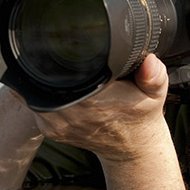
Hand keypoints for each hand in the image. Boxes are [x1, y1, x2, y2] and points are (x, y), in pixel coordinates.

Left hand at [33, 54, 168, 161]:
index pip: (66, 74)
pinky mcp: (50, 130)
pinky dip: (37, 91)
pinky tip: (49, 81)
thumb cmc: (140, 115)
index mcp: (95, 103)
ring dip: (38, 76)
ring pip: (34, 91)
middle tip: (54, 45)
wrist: (131, 148)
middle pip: (44, 78)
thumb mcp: (155, 93)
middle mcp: (72, 115)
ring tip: (48, 61)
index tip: (63, 42)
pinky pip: (34, 104)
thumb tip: (150, 62)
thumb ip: (154, 76)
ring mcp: (58, 125)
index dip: (60, 57)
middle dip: (46, 61)